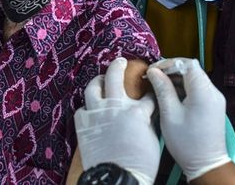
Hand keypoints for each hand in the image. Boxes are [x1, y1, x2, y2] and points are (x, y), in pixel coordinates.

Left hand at [75, 57, 159, 184]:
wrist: (117, 178)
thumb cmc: (140, 164)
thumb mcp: (153, 140)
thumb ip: (148, 122)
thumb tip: (146, 116)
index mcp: (136, 111)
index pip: (147, 96)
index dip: (151, 92)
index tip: (152, 90)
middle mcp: (115, 106)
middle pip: (115, 76)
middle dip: (118, 65)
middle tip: (120, 61)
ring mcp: (97, 113)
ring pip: (93, 87)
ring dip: (98, 81)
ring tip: (101, 80)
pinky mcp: (83, 124)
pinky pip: (81, 109)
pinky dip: (86, 108)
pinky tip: (91, 110)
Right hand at [147, 58, 230, 180]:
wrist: (207, 163)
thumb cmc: (186, 142)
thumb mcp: (169, 114)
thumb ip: (162, 89)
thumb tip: (154, 72)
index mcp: (203, 92)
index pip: (188, 64)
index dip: (169, 63)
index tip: (153, 70)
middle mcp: (213, 92)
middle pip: (192, 70)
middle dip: (172, 70)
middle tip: (154, 76)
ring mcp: (215, 98)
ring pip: (195, 78)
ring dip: (177, 79)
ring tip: (159, 85)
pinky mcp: (214, 105)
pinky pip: (199, 88)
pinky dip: (185, 87)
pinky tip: (171, 94)